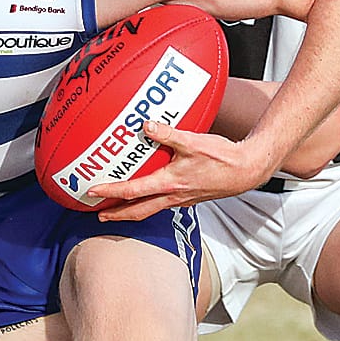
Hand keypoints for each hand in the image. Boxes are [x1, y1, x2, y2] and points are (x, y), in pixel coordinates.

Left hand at [88, 120, 268, 221]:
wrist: (247, 170)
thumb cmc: (223, 158)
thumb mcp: (193, 141)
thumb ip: (167, 133)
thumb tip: (145, 125)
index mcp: (170, 184)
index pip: (133, 192)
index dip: (110, 193)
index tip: (92, 193)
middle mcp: (174, 196)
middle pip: (138, 211)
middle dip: (117, 215)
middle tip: (99, 216)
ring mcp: (183, 199)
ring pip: (152, 209)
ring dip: (133, 210)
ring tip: (120, 208)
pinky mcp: (191, 197)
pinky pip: (165, 203)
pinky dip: (151, 202)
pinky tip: (152, 193)